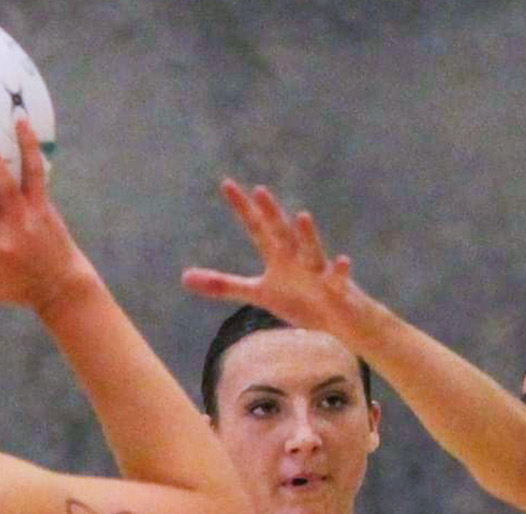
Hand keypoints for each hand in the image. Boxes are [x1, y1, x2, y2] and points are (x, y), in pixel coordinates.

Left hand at [182, 181, 373, 335]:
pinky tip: (343, 261)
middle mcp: (298, 259)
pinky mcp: (338, 291)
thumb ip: (224, 285)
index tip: (227, 184)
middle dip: (272, 214)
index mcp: (279, 257)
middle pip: (282, 233)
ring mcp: (319, 273)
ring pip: (312, 251)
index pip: (257, 228)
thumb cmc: (301, 301)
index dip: (243, 208)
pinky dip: (340, 272)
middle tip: (260, 191)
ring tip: (302, 216)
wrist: (341, 318)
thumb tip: (183, 277)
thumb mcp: (259, 294)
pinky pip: (339, 281)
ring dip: (308, 235)